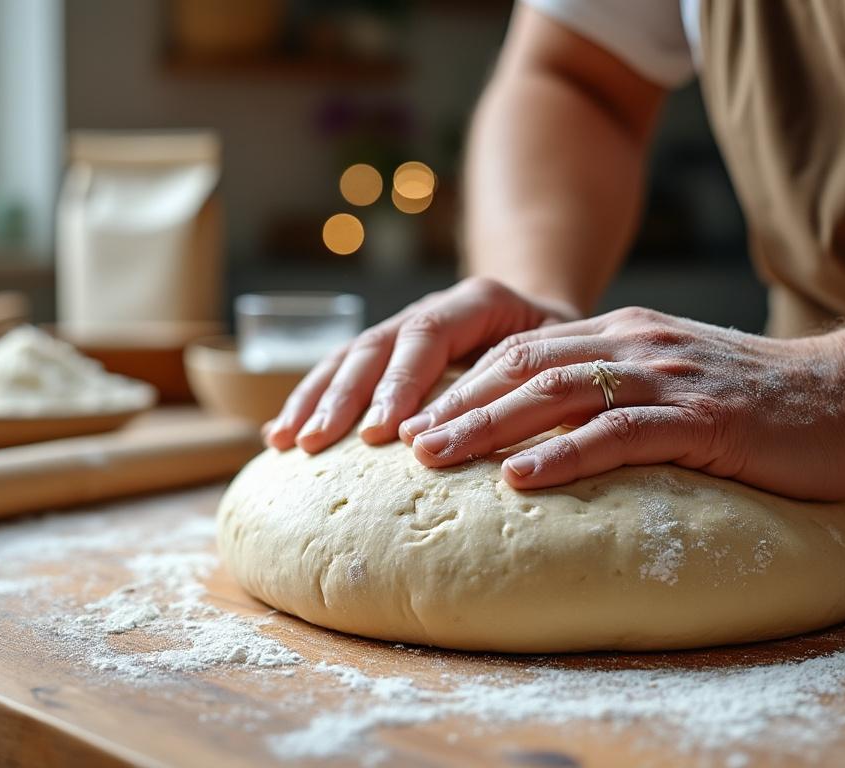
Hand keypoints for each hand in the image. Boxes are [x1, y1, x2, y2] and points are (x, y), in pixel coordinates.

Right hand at [264, 277, 579, 452]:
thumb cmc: (562, 347)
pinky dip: (307, 402)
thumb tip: (515, 432)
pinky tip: (280, 436)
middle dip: (345, 397)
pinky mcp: (384, 354)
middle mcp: (431, 311)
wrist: (546, 315)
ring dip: (314, 400)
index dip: (402, 382)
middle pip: (377, 346)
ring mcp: (401, 329)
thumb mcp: (564, 354)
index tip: (386, 431)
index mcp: (478, 301)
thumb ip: (538, 379)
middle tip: (321, 441)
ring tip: (289, 442)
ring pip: (347, 357)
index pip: (429, 336)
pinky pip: (337, 372)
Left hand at [403, 306, 844, 500]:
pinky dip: (564, 455)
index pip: (526, 350)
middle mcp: (638, 344)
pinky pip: (621, 434)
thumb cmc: (772, 403)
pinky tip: (521, 479)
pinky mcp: (706, 419)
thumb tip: (559, 436)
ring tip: (434, 458)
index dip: (466, 384)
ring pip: (557, 394)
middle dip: (456, 404)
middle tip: (401, 442)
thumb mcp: (683, 384)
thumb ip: (626, 394)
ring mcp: (671, 377)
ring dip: (487, 426)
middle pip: (524, 367)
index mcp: (629, 335)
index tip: (417, 419)